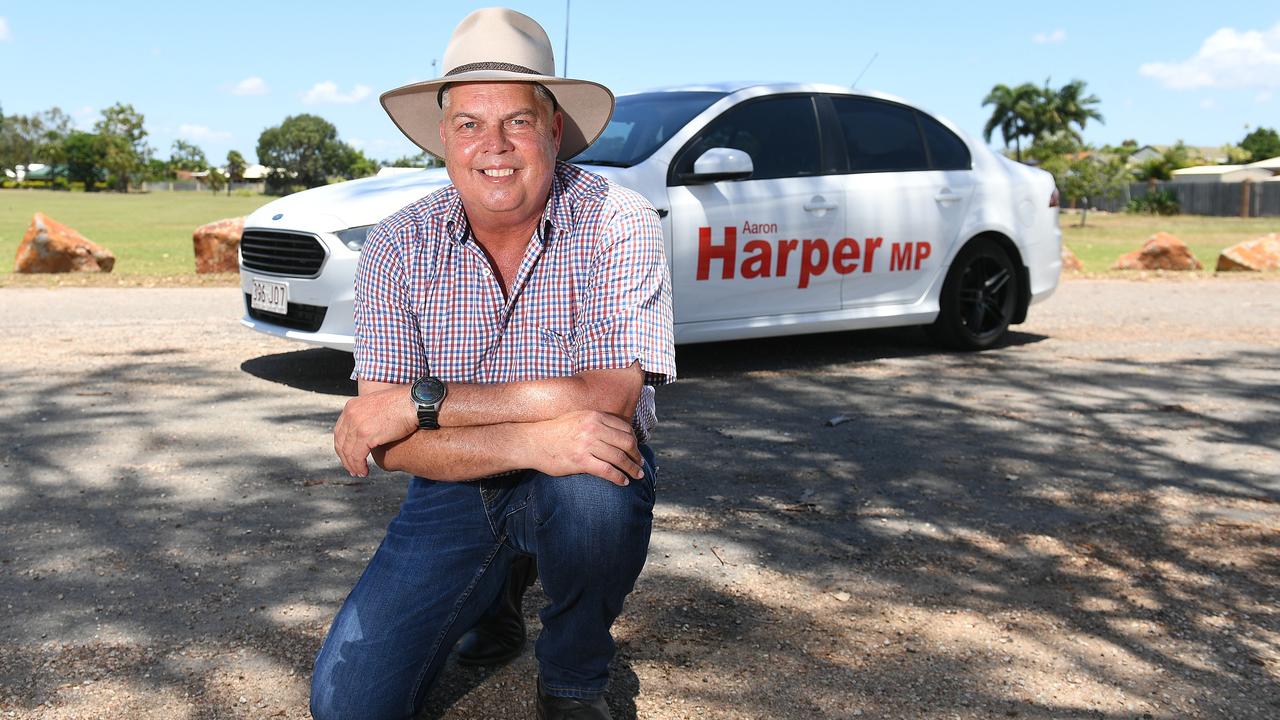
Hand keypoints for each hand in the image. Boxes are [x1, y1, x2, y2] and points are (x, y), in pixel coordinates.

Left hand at [333, 386, 418, 476]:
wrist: (414, 402)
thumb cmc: (403, 403)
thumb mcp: (378, 404)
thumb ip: (368, 414)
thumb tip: (369, 427)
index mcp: (351, 406)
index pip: (340, 431)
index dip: (343, 446)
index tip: (348, 456)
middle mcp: (351, 414)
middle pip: (341, 442)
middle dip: (345, 458)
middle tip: (352, 469)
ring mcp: (357, 424)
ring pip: (348, 452)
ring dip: (352, 465)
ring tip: (359, 473)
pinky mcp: (366, 435)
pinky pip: (357, 456)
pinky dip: (359, 466)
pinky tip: (364, 471)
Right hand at [526, 410, 643, 486]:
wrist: (532, 441)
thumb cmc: (555, 431)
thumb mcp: (578, 418)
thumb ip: (596, 422)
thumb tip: (616, 433)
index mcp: (594, 416)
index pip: (624, 428)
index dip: (634, 440)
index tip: (636, 449)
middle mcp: (593, 428)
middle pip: (626, 442)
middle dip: (636, 455)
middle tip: (640, 464)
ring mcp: (587, 444)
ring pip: (619, 458)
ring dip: (632, 468)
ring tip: (637, 475)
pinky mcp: (580, 461)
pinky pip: (607, 471)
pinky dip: (618, 478)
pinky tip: (623, 482)